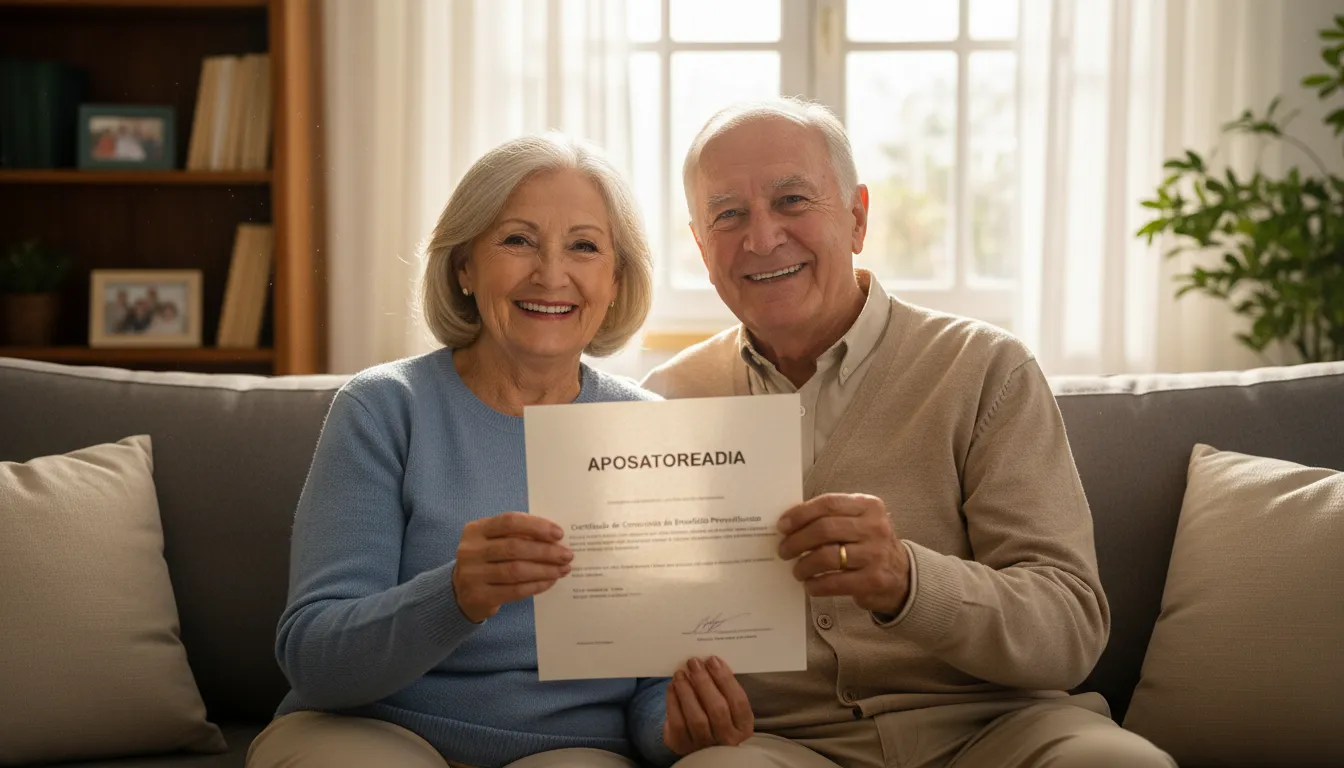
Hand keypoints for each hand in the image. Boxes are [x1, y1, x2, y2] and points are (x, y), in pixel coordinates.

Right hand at [452, 512, 572, 622]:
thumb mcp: (493, 541)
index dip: (536, 526)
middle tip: (567, 555)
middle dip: (545, 551)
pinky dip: (536, 586)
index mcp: (476, 529)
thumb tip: (554, 538)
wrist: (460, 592)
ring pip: (516, 570)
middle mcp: (470, 550)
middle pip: (514, 547)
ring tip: (562, 569)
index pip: (509, 521)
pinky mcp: (479, 596)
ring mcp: (472, 574)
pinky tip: (549, 582)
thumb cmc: (486, 560)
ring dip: (544, 570)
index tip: (559, 534)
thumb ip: (516, 535)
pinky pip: (514, 591)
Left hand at [663, 657, 752, 753]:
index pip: (739, 702)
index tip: (713, 660)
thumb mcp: (726, 703)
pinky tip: (673, 686)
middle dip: (704, 682)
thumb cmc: (713, 713)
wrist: (695, 738)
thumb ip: (723, 687)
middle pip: (718, 710)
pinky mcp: (683, 745)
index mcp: (743, 726)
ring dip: (687, 691)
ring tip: (680, 673)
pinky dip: (674, 701)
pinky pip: (678, 723)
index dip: (725, 679)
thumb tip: (710, 662)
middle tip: (694, 663)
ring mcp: (705, 745)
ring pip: (697, 718)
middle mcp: (727, 739)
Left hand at [777, 493, 910, 615]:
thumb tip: (790, 523)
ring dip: (803, 565)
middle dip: (797, 541)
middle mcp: (875, 527)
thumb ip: (832, 517)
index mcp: (869, 506)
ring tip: (797, 570)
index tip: (782, 526)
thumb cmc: (868, 544)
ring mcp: (875, 554)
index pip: (828, 503)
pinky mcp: (872, 580)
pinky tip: (810, 585)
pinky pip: (834, 582)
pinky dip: (815, 584)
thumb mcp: (859, 521)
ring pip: (826, 556)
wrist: (901, 575)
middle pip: (824, 529)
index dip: (800, 514)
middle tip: (784, 550)